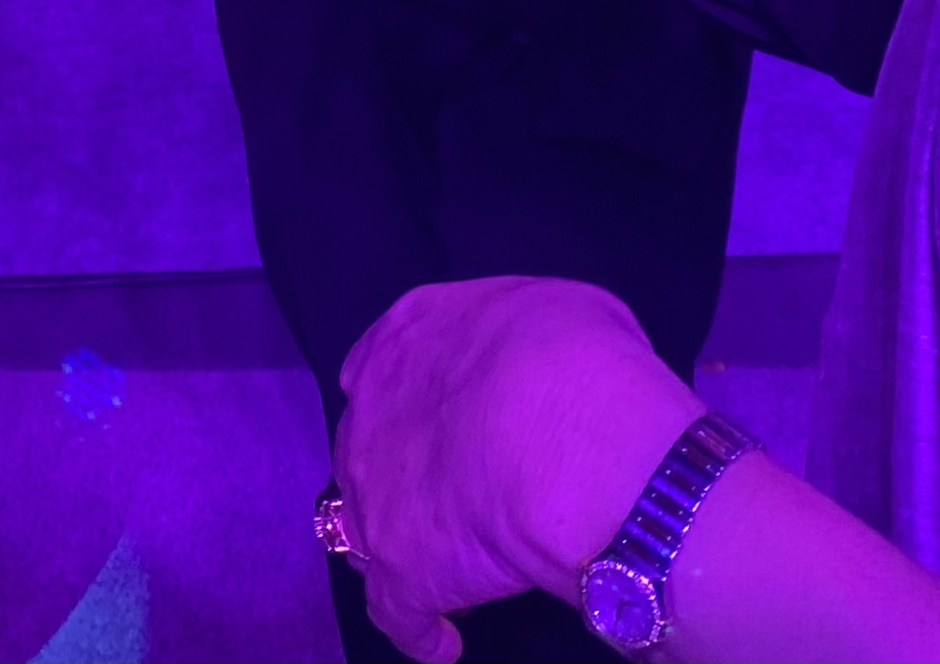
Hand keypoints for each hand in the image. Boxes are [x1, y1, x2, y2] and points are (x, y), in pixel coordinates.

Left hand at [333, 278, 700, 663]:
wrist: (562, 440)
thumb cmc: (573, 357)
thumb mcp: (565, 308)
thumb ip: (530, 335)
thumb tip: (549, 358)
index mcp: (408, 335)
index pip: (383, 367)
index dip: (412, 398)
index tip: (444, 420)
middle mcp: (371, 410)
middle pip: (367, 446)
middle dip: (398, 469)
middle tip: (451, 491)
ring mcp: (373, 493)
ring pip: (365, 524)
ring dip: (398, 543)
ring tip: (446, 566)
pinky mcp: (397, 568)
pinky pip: (396, 612)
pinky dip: (420, 629)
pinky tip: (445, 642)